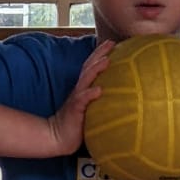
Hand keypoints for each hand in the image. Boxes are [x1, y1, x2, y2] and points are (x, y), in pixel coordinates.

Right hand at [46, 39, 110, 155]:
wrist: (57, 137)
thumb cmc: (76, 124)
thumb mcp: (89, 108)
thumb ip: (99, 99)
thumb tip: (121, 96)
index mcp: (83, 88)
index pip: (91, 67)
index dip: (100, 53)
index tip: (113, 43)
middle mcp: (79, 90)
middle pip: (89, 67)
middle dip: (99, 53)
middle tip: (111, 43)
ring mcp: (77, 98)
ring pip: (86, 80)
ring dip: (96, 69)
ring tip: (107, 60)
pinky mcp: (75, 110)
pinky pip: (82, 100)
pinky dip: (90, 94)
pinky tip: (99, 90)